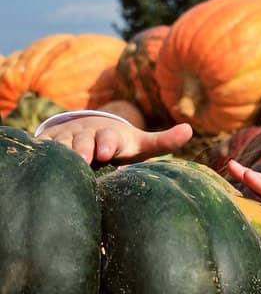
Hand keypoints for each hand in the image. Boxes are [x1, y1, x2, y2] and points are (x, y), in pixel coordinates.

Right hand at [36, 115, 194, 165]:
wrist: (87, 130)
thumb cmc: (118, 143)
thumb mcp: (139, 144)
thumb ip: (163, 141)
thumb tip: (190, 130)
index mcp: (110, 135)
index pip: (109, 137)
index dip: (108, 143)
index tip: (108, 151)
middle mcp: (86, 134)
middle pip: (83, 141)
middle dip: (84, 148)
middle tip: (85, 158)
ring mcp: (66, 139)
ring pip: (62, 146)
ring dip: (62, 153)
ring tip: (65, 164)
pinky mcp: (49, 145)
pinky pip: (44, 149)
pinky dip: (42, 153)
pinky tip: (38, 162)